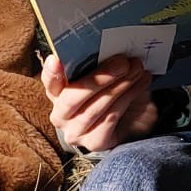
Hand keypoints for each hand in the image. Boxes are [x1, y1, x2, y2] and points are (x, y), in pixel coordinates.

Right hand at [41, 54, 156, 152]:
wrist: (134, 120)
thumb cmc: (114, 90)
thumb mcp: (105, 74)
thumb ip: (100, 63)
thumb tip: (113, 48)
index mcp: (57, 92)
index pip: (49, 82)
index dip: (51, 72)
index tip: (56, 60)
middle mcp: (61, 114)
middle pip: (72, 97)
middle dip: (99, 78)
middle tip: (122, 62)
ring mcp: (75, 131)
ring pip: (94, 108)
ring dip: (119, 86)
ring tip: (137, 69)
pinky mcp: (94, 142)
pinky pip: (110, 119)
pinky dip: (127, 98)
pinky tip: (141, 84)